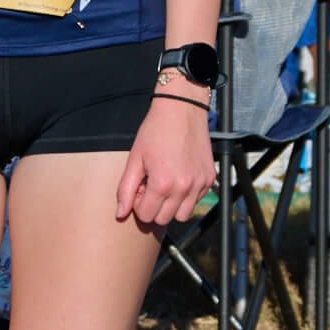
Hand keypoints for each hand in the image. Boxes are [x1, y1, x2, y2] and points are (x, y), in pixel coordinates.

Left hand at [115, 94, 213, 228]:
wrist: (182, 110)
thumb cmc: (155, 132)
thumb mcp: (135, 159)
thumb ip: (126, 189)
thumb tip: (120, 214)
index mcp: (162, 184)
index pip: (146, 216)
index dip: (139, 203)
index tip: (140, 187)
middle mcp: (184, 188)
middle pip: (164, 220)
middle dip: (154, 207)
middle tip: (151, 185)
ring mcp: (199, 184)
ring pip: (182, 215)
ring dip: (171, 206)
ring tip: (165, 185)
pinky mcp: (210, 179)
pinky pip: (196, 200)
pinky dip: (186, 196)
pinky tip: (179, 177)